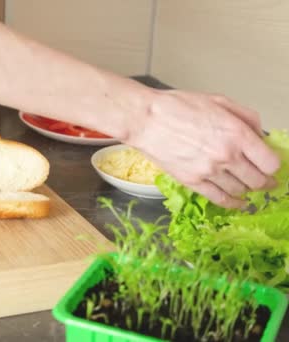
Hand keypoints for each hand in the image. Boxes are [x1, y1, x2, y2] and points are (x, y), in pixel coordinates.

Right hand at [127, 90, 279, 207]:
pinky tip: (238, 202)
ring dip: (247, 190)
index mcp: (236, 134)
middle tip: (265, 180)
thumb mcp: (218, 101)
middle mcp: (226, 155)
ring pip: (240, 190)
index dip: (273, 165)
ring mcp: (209, 171)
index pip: (270, 162)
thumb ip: (246, 117)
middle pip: (259, 180)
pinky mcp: (192, 181)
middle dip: (265, 181)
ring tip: (248, 187)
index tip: (271, 165)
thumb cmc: (176, 107)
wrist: (145, 120)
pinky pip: (219, 199)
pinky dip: (232, 203)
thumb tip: (261, 134)